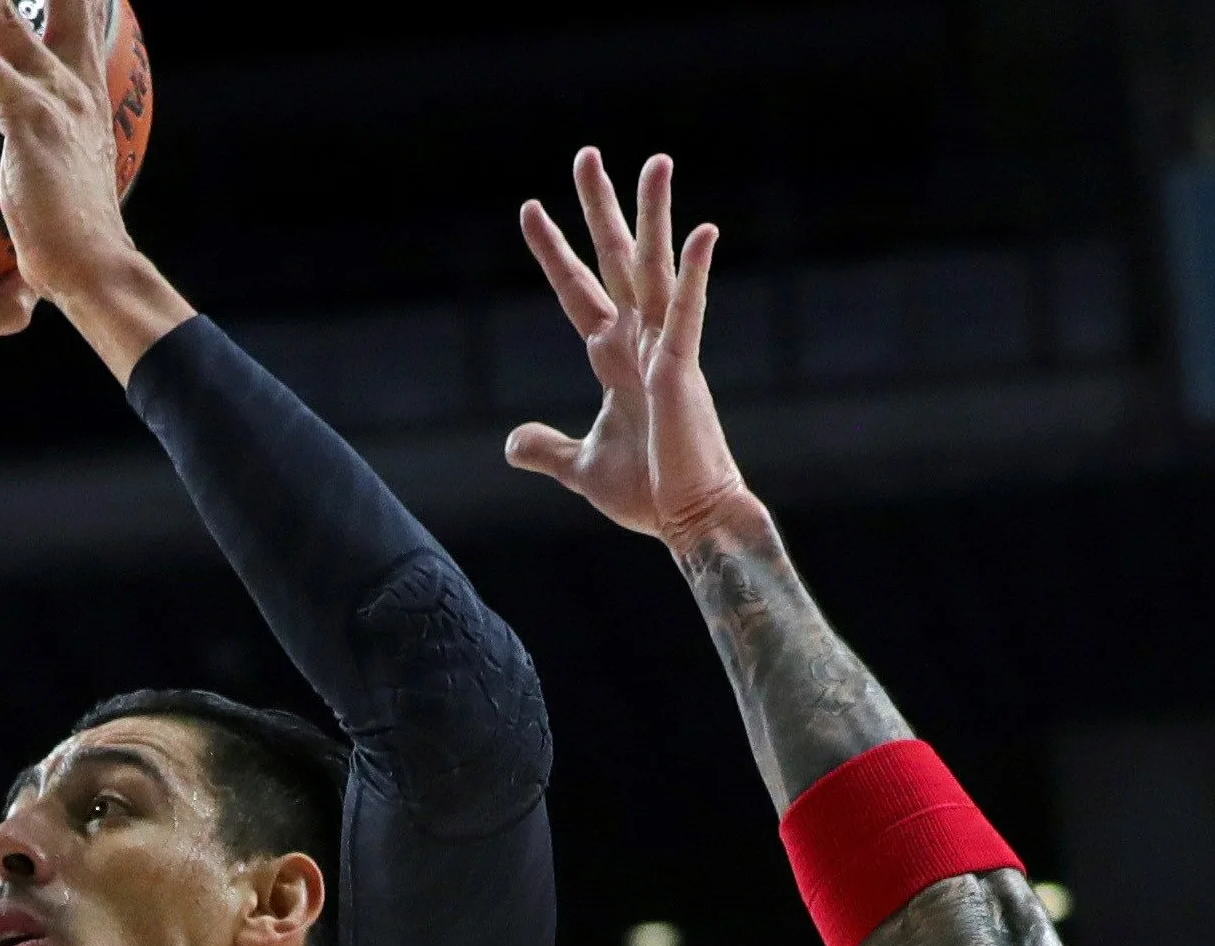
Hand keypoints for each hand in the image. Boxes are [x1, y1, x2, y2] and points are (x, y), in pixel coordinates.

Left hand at [0, 0, 181, 370]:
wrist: (93, 265)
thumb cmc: (73, 239)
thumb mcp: (62, 181)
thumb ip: (41, 155)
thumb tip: (20, 167)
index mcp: (86, 99)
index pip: (84, 28)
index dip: (78, 2)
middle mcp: (76, 87)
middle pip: (67, 7)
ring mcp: (55, 97)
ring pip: (12, 21)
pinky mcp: (31, 115)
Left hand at [506, 150, 755, 552]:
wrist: (691, 522)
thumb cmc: (649, 494)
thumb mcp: (582, 467)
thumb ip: (547, 449)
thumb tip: (511, 443)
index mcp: (615, 359)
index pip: (577, 291)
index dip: (553, 252)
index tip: (530, 208)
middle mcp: (641, 343)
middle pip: (616, 260)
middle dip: (600, 209)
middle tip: (585, 155)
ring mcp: (664, 352)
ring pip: (657, 270)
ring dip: (655, 216)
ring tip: (656, 161)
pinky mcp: (683, 372)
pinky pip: (688, 315)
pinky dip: (696, 274)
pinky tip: (703, 230)